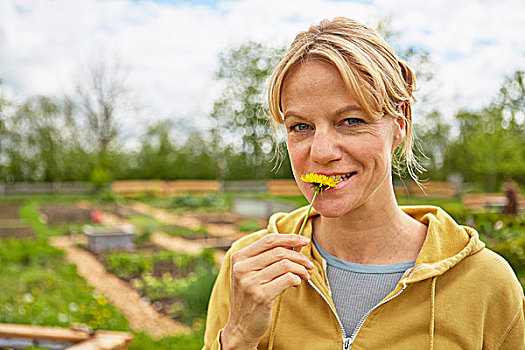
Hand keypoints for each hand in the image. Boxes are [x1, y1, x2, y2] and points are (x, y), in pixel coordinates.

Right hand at [221, 233, 313, 348]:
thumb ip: (269, 257)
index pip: (268, 240)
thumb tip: (295, 243)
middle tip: (309, 264)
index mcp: (239, 258)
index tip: (305, 240)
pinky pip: (287, 279)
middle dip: (299, 256)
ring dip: (301, 269)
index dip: (289, 237)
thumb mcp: (253, 273)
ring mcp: (250, 282)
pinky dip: (297, 279)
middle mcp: (242, 268)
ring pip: (285, 264)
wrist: (241, 326)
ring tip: (305, 275)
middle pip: (279, 251)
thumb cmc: (251, 296)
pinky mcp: (261, 295)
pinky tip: (296, 283)